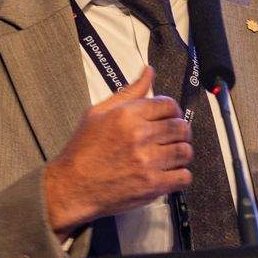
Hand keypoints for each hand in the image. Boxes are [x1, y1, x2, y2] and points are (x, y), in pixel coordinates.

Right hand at [41, 66, 191, 238]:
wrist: (71, 186)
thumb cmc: (83, 150)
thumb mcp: (98, 113)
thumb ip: (129, 91)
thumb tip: (149, 71)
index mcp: (127, 115)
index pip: (169, 105)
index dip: (172, 110)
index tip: (168, 118)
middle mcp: (140, 136)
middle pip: (181, 127)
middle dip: (181, 131)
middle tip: (172, 137)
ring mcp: (148, 162)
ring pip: (186, 151)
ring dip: (182, 152)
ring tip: (170, 155)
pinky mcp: (152, 185)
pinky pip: (184, 177)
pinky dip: (180, 175)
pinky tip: (168, 173)